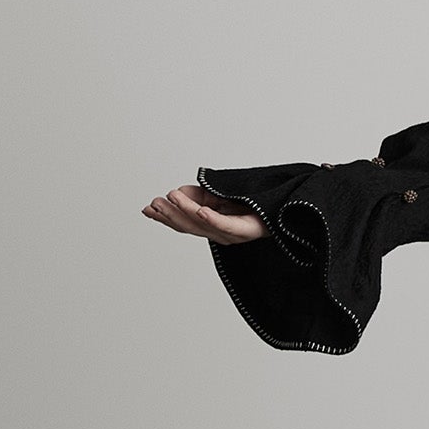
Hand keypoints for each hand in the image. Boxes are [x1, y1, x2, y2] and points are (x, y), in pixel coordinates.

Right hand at [141, 184, 265, 244]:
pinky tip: (201, 210)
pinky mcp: (246, 231)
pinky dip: (212, 218)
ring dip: (186, 210)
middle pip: (189, 226)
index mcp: (211, 226)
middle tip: (155, 203)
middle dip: (170, 214)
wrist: (281, 209)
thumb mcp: (217, 195)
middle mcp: (219, 233)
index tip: (147, 209)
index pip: (183, 223)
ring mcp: (232, 234)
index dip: (164, 217)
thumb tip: (177, 194)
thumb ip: (197, 195)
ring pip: (203, 223)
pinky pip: (226, 225)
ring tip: (171, 198)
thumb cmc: (251, 204)